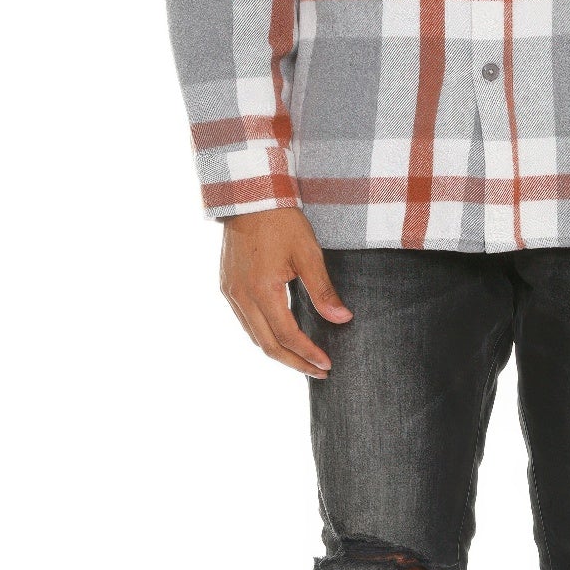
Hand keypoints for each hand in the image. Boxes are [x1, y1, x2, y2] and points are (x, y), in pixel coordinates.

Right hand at [219, 210, 351, 377]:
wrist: (251, 197)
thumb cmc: (282, 222)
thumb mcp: (309, 254)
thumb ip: (323, 291)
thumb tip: (342, 319)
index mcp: (262, 291)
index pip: (287, 336)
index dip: (308, 353)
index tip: (327, 364)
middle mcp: (241, 297)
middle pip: (267, 345)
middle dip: (294, 363)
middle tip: (318, 372)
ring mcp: (230, 292)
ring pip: (253, 336)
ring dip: (278, 352)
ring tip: (302, 360)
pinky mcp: (227, 286)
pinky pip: (245, 321)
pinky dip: (264, 335)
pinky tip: (281, 336)